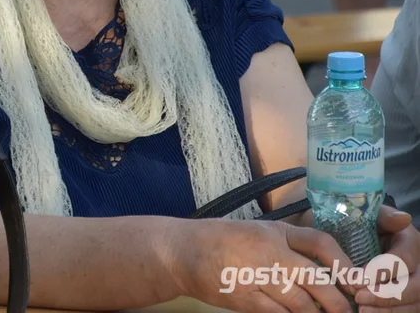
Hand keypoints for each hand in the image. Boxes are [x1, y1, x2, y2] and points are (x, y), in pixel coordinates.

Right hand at [170, 218, 354, 312]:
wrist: (181, 251)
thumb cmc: (221, 239)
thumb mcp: (257, 231)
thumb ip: (288, 245)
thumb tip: (324, 270)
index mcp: (274, 231)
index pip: (320, 242)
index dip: (344, 264)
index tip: (356, 281)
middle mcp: (268, 251)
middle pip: (317, 280)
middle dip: (337, 302)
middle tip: (347, 312)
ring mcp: (255, 276)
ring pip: (301, 303)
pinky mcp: (243, 299)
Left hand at [354, 206, 419, 309]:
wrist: (360, 237)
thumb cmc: (365, 225)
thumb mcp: (372, 215)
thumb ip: (384, 216)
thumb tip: (403, 219)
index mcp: (411, 242)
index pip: (403, 260)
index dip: (381, 272)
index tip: (356, 280)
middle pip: (414, 287)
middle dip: (386, 295)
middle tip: (359, 298)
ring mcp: (417, 284)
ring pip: (413, 304)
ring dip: (387, 310)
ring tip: (362, 311)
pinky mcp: (411, 299)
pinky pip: (408, 311)